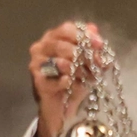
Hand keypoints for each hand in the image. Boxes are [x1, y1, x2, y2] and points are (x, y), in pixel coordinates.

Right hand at [29, 22, 103, 136]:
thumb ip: (92, 47)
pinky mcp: (38, 82)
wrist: (62, 108)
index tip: (100, 45)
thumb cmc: (74, 81)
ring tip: (86, 77)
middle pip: (63, 45)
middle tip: (97, 64)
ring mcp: (36, 64)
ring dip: (78, 70)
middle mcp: (41, 47)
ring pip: (61, 62)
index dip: (84, 36)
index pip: (66, 29)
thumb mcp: (88, 64)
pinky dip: (70, 83)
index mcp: (52, 38)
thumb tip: (95, 30)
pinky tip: (74, 85)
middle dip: (84, 55)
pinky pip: (59, 80)